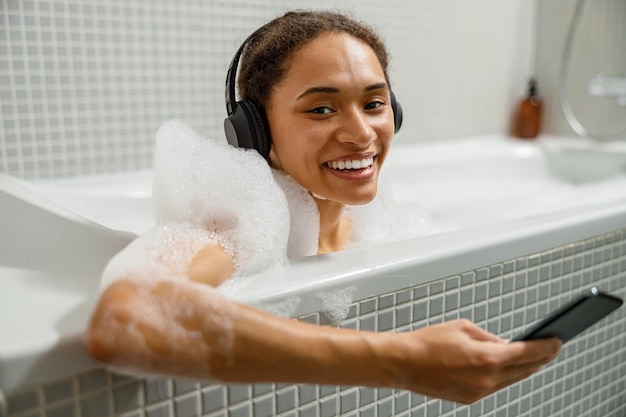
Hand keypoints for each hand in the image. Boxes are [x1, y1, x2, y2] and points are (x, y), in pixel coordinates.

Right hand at [383, 319, 560, 402]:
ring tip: (533, 359)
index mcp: (487, 358)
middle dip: (540, 358)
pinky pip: (495, 387)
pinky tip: (505, 368)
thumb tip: (504, 344)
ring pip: (511, 380)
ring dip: (524, 369)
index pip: (527, 353)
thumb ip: (488, 337)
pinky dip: (504, 376)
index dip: (546, 346)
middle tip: (550, 348)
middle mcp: (486, 379)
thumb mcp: (463, 327)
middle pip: (524, 369)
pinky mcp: (469, 398)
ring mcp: (478, 391)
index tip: (556, 341)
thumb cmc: (427, 343)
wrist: (403, 363)